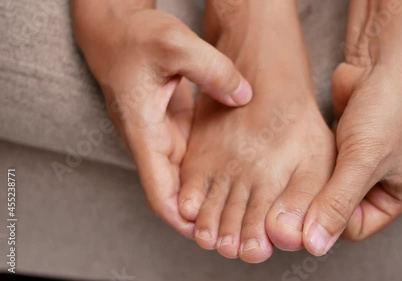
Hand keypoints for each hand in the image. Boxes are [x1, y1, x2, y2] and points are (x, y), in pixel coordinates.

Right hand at [71, 2, 251, 237]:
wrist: (118, 31)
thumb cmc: (136, 38)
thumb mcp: (174, 44)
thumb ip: (211, 69)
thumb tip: (243, 95)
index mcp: (143, 132)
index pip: (158, 190)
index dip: (181, 218)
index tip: (206, 234)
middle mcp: (152, 142)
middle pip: (175, 194)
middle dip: (201, 216)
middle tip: (235, 231)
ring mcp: (164, 137)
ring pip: (186, 180)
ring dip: (206, 199)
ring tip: (240, 213)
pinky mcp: (175, 127)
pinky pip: (193, 160)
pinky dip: (210, 175)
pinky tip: (236, 179)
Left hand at [301, 0, 401, 254]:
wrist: (383, 59)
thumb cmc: (388, 109)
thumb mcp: (364, 161)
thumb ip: (338, 203)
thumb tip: (315, 245)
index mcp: (394, 196)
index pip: (351, 227)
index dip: (327, 221)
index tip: (302, 210)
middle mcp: (376, 184)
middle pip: (335, 209)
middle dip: (315, 202)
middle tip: (289, 193)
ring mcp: (356, 163)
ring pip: (323, 187)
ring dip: (309, 182)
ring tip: (290, 174)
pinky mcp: (339, 145)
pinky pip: (317, 165)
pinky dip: (307, 163)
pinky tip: (292, 158)